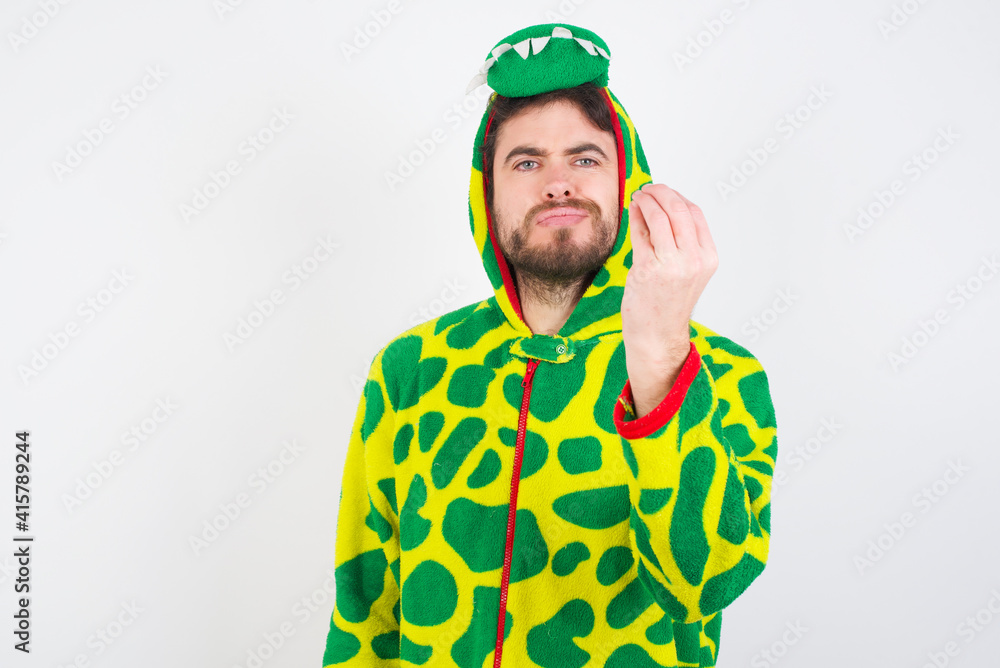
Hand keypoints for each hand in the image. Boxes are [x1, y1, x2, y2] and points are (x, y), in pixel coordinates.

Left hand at [622, 183, 717, 417]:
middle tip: (649, 188)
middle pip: (678, 209)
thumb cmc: (667, 304)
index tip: (664, 192)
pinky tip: (632, 210)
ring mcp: (671, 264)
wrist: (657, 336)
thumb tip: (663, 207)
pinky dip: (636, 215)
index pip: (695, 214)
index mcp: (707, 258)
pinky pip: (641, 232)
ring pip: (659, 216)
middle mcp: (693, 259)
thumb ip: (680, 243)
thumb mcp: (686, 271)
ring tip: (638, 196)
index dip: (678, 198)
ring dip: (646, 200)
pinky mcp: (648, 268)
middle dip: (661, 192)